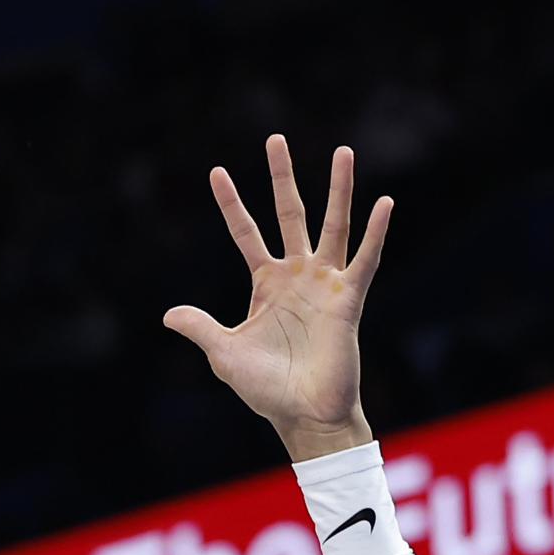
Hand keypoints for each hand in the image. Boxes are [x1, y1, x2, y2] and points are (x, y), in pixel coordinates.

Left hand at [165, 134, 391, 461]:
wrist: (304, 416)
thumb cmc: (267, 390)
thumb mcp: (225, 355)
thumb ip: (200, 329)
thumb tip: (168, 315)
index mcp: (266, 285)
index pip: (246, 234)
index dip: (231, 205)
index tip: (216, 172)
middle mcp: (297, 276)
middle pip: (290, 215)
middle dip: (282, 178)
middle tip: (275, 138)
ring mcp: (325, 285)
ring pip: (333, 226)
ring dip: (338, 190)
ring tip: (343, 151)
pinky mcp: (348, 300)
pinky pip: (365, 260)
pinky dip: (375, 233)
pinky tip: (385, 203)